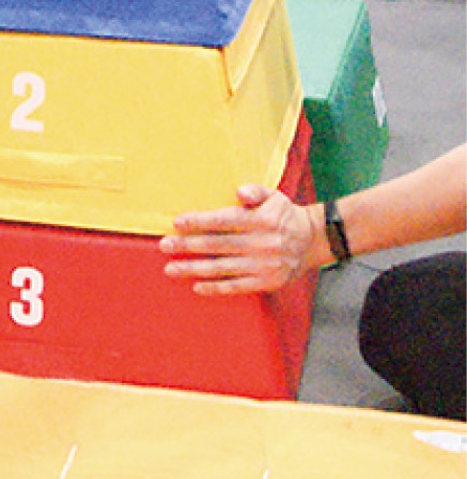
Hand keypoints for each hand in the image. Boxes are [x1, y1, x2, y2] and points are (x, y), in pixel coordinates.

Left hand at [160, 183, 317, 294]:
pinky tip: (196, 285)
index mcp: (260, 220)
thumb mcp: (274, 195)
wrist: (312, 241)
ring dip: (194, 269)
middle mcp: (260, 243)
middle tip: (164, 246)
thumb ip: (255, 191)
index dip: (199, 222)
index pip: (223, 221)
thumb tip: (239, 192)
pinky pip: (236, 286)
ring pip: (222, 268)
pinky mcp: (265, 282)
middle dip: (188, 246)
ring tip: (171, 268)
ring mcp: (262, 266)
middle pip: (217, 245)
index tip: (177, 222)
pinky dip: (215, 287)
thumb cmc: (285, 214)